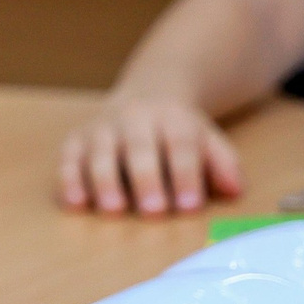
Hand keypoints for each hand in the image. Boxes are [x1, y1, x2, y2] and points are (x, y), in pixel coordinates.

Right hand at [58, 93, 243, 214]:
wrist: (147, 93)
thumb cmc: (178, 131)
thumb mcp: (208, 139)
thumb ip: (223, 164)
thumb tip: (235, 190)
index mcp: (172, 117)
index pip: (181, 145)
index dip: (186, 175)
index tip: (190, 206)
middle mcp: (134, 118)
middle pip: (139, 147)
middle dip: (146, 179)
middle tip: (154, 210)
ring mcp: (101, 127)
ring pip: (100, 152)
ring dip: (105, 181)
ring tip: (113, 209)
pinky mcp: (76, 139)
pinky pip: (68, 158)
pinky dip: (69, 180)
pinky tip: (75, 203)